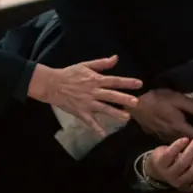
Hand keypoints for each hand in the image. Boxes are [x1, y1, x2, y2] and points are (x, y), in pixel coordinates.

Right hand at [28, 55, 142, 137]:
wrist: (52, 84)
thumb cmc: (70, 73)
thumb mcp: (85, 65)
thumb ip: (102, 63)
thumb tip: (116, 58)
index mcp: (95, 79)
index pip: (114, 80)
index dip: (127, 82)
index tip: (139, 84)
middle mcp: (93, 92)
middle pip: (111, 95)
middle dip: (124, 99)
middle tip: (136, 103)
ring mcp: (87, 103)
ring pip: (104, 109)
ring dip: (115, 113)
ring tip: (127, 118)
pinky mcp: (80, 112)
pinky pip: (89, 121)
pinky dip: (96, 128)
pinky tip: (103, 134)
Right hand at [130, 89, 192, 155]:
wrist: (135, 107)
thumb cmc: (157, 100)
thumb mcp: (176, 98)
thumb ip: (192, 106)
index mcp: (179, 127)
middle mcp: (174, 137)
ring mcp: (167, 139)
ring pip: (185, 154)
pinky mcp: (162, 139)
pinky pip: (178, 152)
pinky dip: (187, 157)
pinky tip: (191, 159)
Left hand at [145, 137, 192, 192]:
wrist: (156, 166)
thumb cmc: (180, 167)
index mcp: (189, 185)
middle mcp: (178, 182)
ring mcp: (168, 174)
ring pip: (182, 163)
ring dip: (191, 150)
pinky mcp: (159, 163)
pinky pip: (170, 155)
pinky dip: (178, 146)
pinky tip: (184, 139)